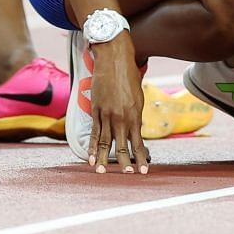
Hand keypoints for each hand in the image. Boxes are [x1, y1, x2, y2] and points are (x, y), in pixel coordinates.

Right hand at [85, 37, 149, 173]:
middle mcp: (121, 117)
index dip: (141, 158)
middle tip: (126, 176)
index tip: (143, 171)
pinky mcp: (96, 110)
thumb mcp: (138, 97)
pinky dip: (91, 146)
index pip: (138, 142)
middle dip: (124, 162)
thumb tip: (134, 132)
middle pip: (122, 146)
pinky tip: (90, 157)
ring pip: (104, 142)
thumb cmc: (129, 76)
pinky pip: (93, 132)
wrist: (114, 58)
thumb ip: (135, 116)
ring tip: (101, 172)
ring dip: (103, 158)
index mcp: (135, 115)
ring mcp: (107, 114)